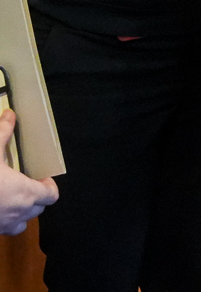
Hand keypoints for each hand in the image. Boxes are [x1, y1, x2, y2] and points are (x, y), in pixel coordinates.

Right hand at [0, 109, 58, 235]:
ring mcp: (3, 225)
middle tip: (24, 184)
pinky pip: (4, 229)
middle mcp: (18, 213)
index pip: (51, 195)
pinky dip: (4, 221)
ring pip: (22, 224)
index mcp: (26, 193)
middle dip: (36, 198)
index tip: (41, 177)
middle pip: (38, 209)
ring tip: (11, 198)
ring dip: (21, 213)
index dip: (49, 186)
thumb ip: (3, 132)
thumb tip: (10, 114)